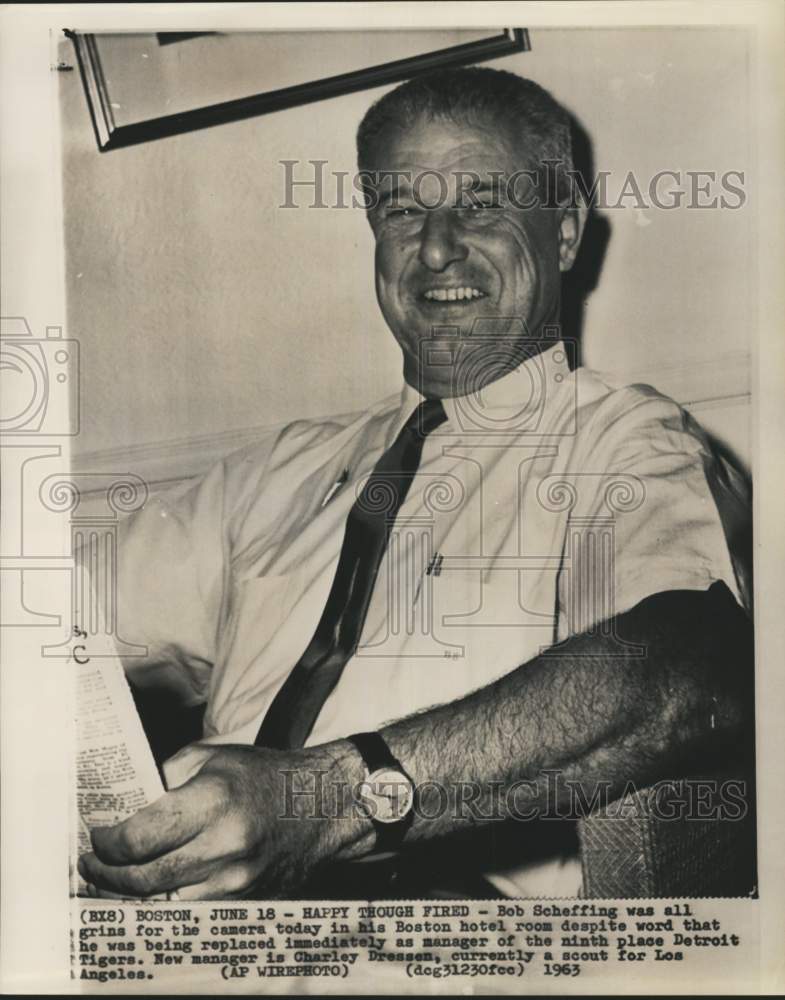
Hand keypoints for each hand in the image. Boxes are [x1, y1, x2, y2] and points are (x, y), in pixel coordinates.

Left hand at [78, 741, 366, 899]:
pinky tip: (147, 890)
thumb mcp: (215, 756)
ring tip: (111, 880)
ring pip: (162, 901)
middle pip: (143, 878)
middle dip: (106, 875)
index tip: (95, 837)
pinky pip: (188, 909)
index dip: (105, 844)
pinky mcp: (244, 899)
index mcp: (213, 799)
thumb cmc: (267, 775)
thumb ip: (167, 775)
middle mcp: (224, 844)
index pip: (138, 837)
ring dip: (128, 894)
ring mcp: (236, 879)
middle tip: (90, 865)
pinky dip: (162, 902)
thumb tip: (127, 801)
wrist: (323, 805)